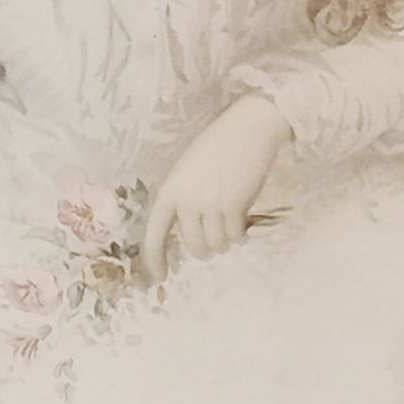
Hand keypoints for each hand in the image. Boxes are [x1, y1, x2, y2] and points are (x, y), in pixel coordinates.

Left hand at [141, 94, 291, 280]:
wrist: (249, 127)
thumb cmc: (218, 144)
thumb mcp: (188, 169)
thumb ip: (184, 197)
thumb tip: (189, 229)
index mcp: (170, 190)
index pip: (154, 233)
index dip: (154, 258)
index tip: (160, 277)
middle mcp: (187, 201)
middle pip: (193, 246)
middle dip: (204, 250)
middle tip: (213, 244)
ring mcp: (210, 205)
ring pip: (216, 244)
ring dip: (224, 243)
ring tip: (230, 232)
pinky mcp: (234, 206)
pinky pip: (235, 236)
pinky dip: (240, 237)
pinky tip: (243, 231)